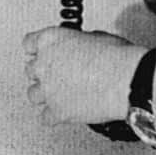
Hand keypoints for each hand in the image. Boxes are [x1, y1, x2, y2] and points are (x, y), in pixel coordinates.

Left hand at [22, 27, 145, 125]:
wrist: (126, 81)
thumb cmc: (116, 57)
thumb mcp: (94, 36)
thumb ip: (77, 43)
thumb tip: (80, 48)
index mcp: (50, 40)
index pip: (29, 43)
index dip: (38, 50)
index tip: (42, 54)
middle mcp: (43, 64)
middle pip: (30, 70)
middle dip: (43, 73)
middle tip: (57, 75)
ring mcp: (48, 89)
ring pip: (33, 95)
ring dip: (45, 95)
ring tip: (58, 95)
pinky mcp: (57, 112)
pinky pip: (46, 118)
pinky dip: (55, 116)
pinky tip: (64, 113)